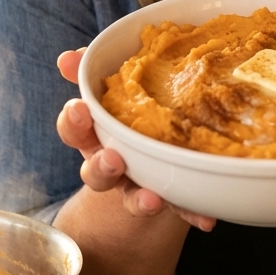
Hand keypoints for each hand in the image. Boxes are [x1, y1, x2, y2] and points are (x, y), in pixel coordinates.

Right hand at [56, 49, 216, 231]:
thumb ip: (91, 69)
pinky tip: (206, 219)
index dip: (72, 120)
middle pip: (95, 172)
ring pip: (131, 197)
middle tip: (113, 159)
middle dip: (101, 167)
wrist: (153, 158)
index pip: (73, 129)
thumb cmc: (130, 113)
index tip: (79, 109)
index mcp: (95, 135)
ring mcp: (138, 186)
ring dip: (139, 200)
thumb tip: (69, 56)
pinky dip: (192, 214)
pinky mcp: (170, 198)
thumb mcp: (113, 89)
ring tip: (151, 200)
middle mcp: (112, 165)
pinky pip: (180, 209)